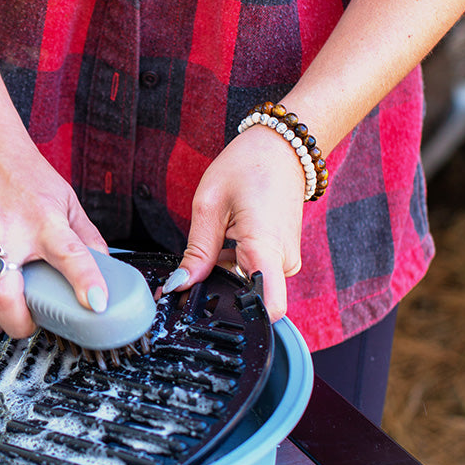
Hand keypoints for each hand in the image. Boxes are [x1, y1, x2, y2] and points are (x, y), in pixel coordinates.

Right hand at [0, 121, 109, 336]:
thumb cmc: (24, 175)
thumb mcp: (66, 201)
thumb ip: (86, 238)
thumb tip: (105, 271)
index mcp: (44, 221)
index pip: (70, 254)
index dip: (86, 282)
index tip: (95, 304)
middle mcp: (7, 233)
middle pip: (6, 295)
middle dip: (20, 324)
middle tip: (31, 325)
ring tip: (8, 318)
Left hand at [166, 125, 304, 320]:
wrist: (283, 148)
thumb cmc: (248, 167)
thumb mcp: (209, 206)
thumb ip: (197, 252)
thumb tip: (179, 285)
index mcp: (266, 248)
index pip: (268, 308)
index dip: (236, 316)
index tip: (203, 306)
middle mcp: (283, 261)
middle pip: (246, 297)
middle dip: (217, 288)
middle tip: (195, 263)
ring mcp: (285, 260)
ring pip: (247, 285)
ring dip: (224, 273)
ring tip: (215, 240)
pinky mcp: (281, 257)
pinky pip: (254, 273)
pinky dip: (234, 265)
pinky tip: (226, 242)